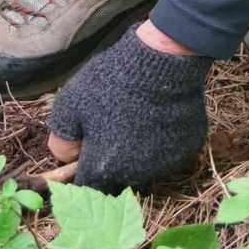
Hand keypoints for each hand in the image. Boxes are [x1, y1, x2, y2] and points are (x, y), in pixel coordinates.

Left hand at [47, 25, 210, 192]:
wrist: (161, 61)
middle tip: (110, 131)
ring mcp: (166, 163)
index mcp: (104, 168)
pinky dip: (162, 141)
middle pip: (117, 178)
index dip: (83, 170)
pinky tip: (158, 116)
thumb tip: (67, 157)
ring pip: (145, 167)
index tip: (86, 152)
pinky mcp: (187, 148)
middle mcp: (136, 174)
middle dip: (110, 162)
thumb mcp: (69, 105)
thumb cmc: (111, 83)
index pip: (88, 186)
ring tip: (136, 120)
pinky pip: (169, 151)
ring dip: (137, 153)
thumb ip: (61, 140)